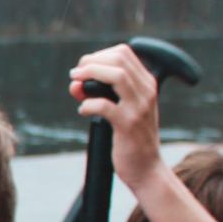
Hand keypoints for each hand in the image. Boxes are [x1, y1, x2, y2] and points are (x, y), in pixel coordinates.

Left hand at [68, 43, 164, 187]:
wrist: (146, 168)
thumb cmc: (129, 138)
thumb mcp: (119, 110)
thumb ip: (100, 93)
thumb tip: (75, 82)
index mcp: (147, 84)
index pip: (124, 52)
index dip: (99, 55)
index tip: (85, 68)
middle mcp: (147, 92)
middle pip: (119, 59)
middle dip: (91, 62)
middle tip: (76, 75)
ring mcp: (139, 107)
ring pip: (116, 76)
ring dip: (89, 76)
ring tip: (76, 87)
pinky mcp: (128, 125)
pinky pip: (105, 105)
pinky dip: (88, 104)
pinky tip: (83, 111)